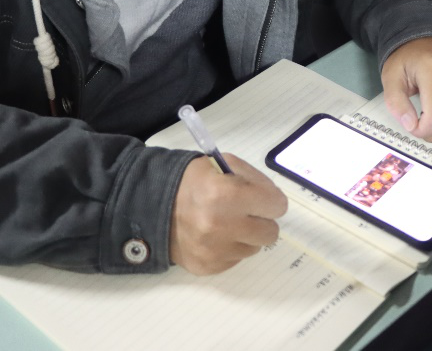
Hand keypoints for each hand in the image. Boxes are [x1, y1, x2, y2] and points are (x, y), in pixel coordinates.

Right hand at [169, 154, 287, 274]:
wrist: (154, 204)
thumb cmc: (195, 181)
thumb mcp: (224, 165)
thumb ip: (256, 180)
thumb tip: (276, 202)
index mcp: (227, 194)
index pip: (277, 206)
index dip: (270, 200)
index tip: (261, 199)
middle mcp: (221, 226)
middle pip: (270, 233)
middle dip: (261, 220)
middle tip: (245, 212)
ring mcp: (213, 250)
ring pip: (254, 248)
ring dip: (245, 236)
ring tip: (225, 223)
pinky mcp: (207, 267)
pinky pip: (236, 260)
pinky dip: (230, 248)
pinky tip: (214, 236)